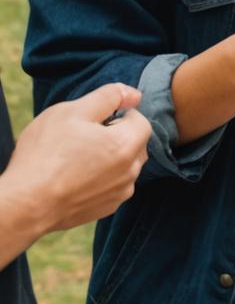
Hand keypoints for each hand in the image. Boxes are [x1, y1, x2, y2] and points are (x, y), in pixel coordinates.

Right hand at [2, 83, 151, 239]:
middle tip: (82, 139)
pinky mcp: (107, 208)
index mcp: (127, 144)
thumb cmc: (45, 155)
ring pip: (125, 165)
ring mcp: (120, 193)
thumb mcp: (72, 112)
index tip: (93, 122)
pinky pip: (113, 185)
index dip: (117, 116)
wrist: (25, 204)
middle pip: (135, 143)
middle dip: (116, 136)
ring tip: (76, 159)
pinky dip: (101, 178)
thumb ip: (109, 97)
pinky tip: (75, 177)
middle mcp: (131, 171)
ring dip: (110, 158)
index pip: (140, 120)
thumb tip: (134, 95)